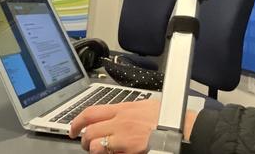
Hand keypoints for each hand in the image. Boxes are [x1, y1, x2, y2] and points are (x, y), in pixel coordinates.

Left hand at [69, 99, 198, 153]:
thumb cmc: (168, 117)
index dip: (77, 121)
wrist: (181, 127)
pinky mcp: (127, 148)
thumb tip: (121, 112)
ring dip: (92, 149)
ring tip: (97, 151)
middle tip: (83, 143)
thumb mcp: (146, 106)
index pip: (92, 112)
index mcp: (123, 108)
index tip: (73, 128)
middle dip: (82, 138)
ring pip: (94, 143)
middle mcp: (119, 121)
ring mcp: (122, 135)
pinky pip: (107, 153)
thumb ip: (130, 110)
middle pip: (89, 129)